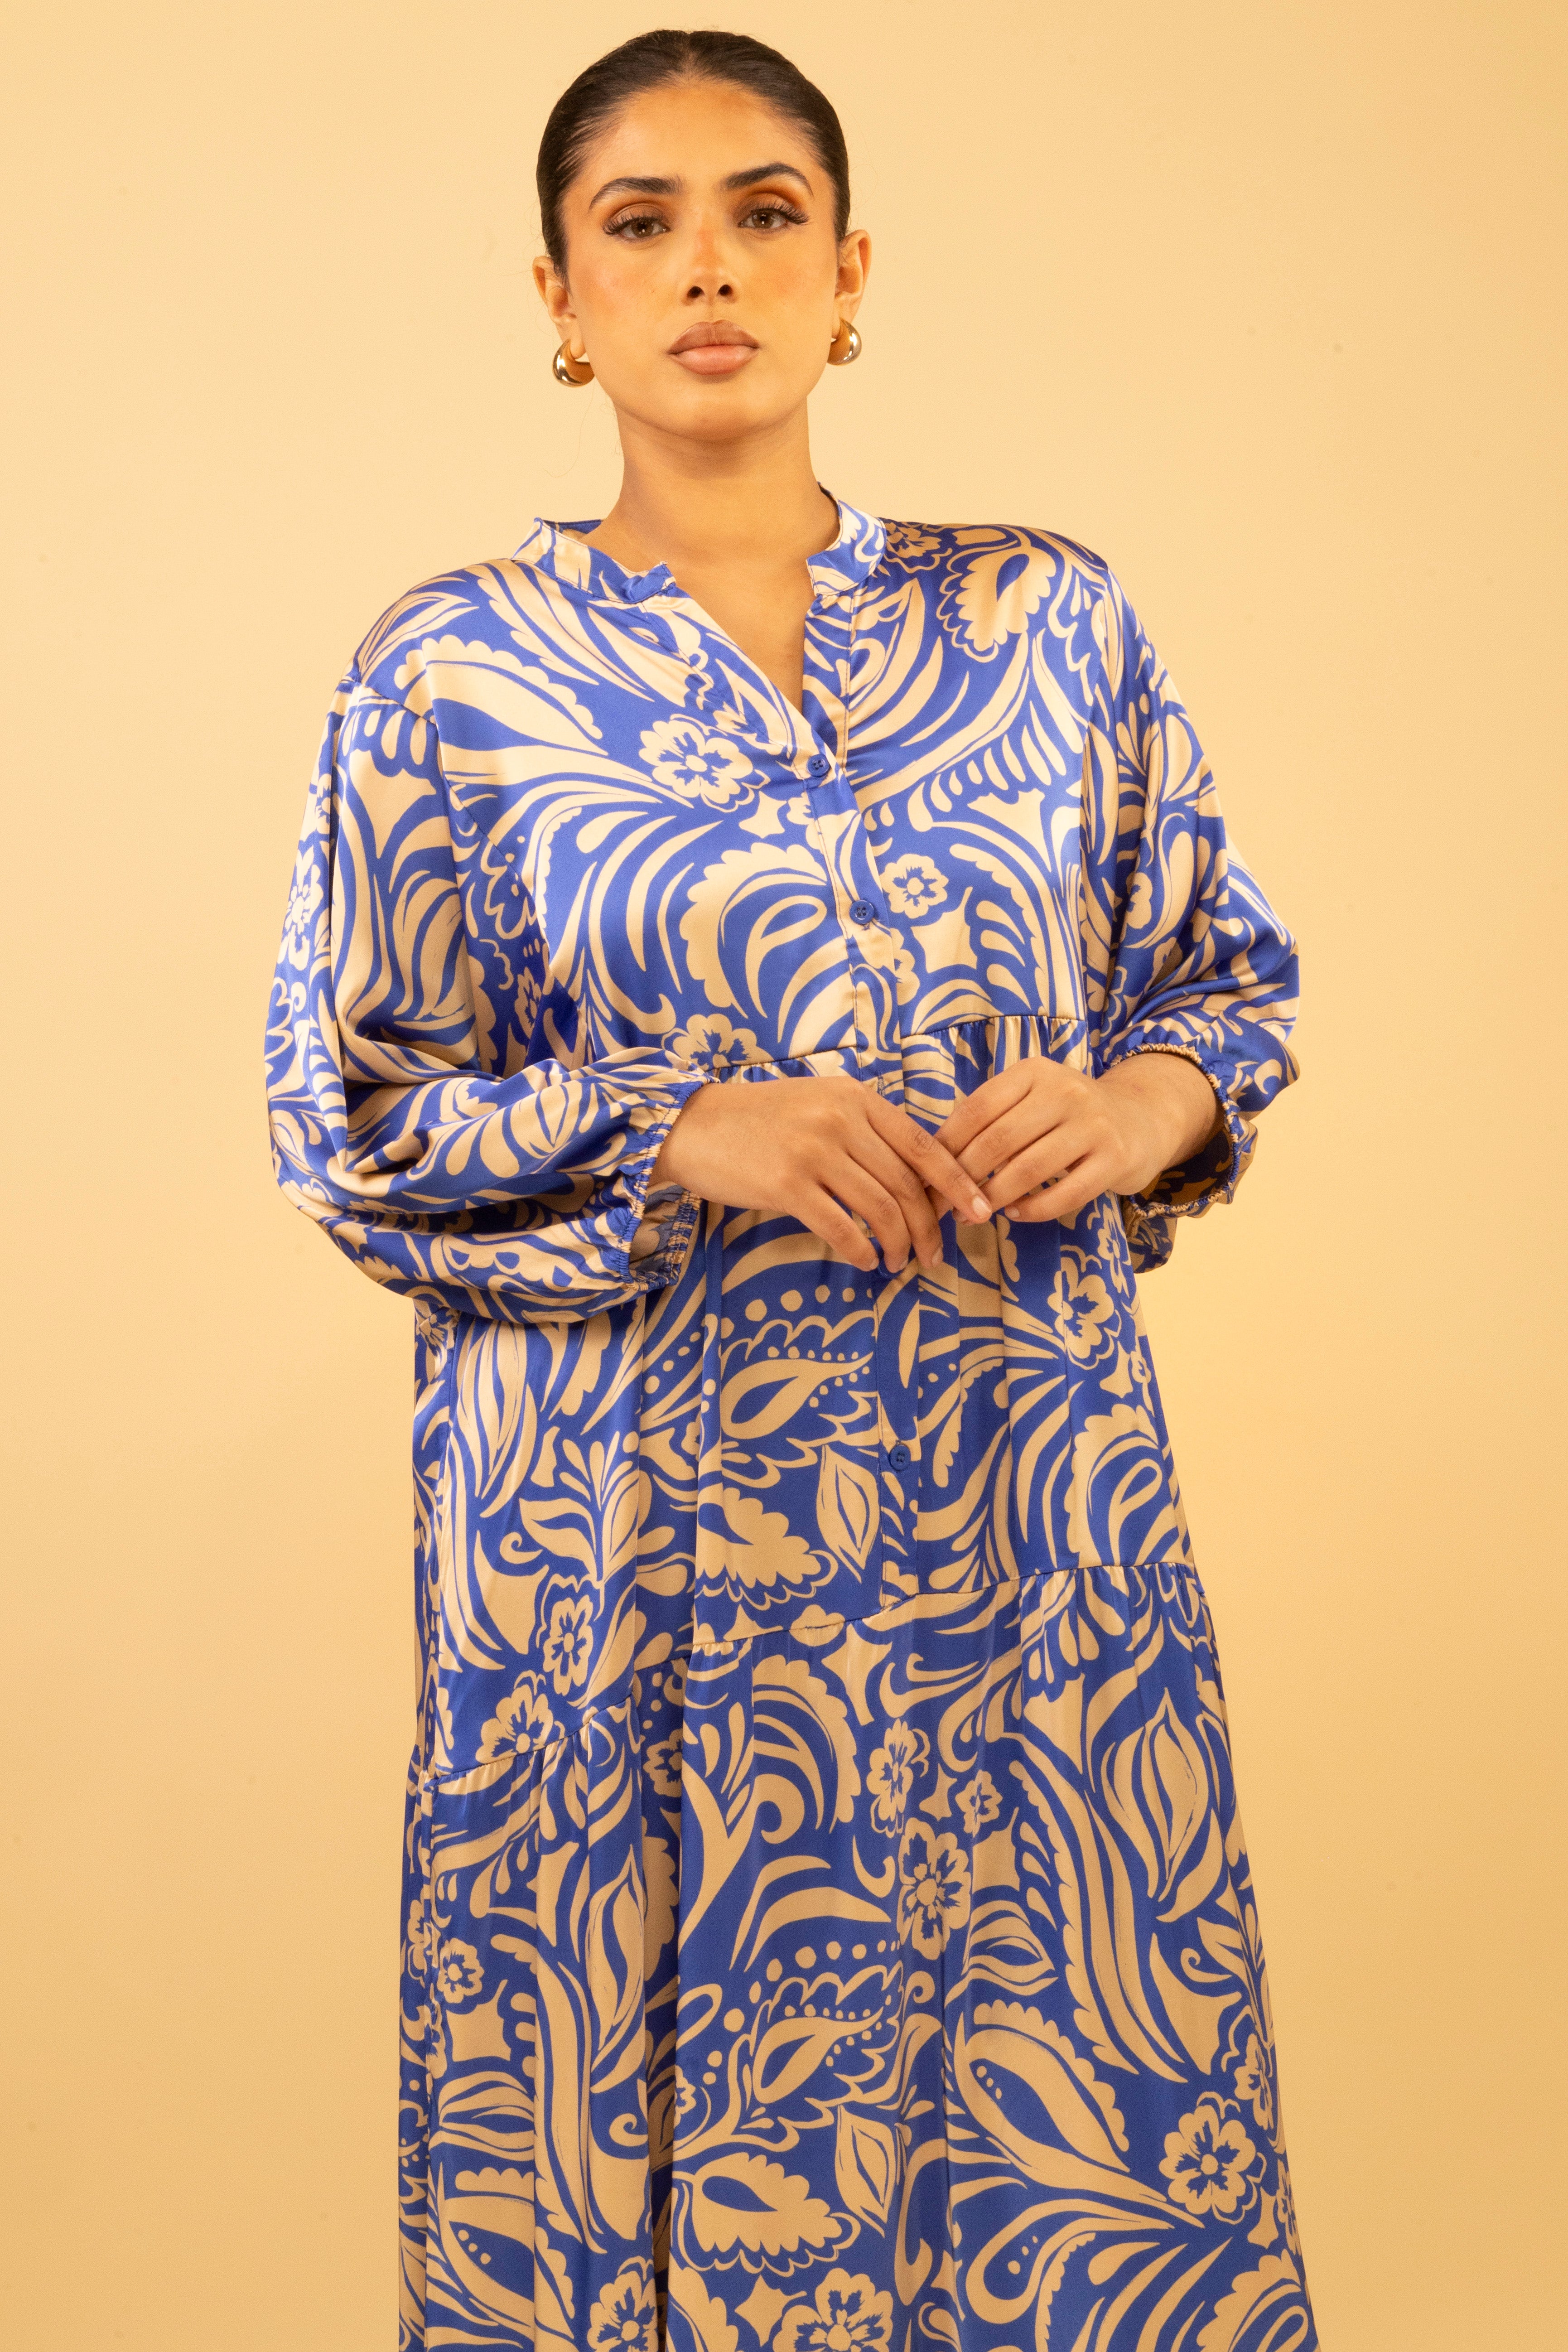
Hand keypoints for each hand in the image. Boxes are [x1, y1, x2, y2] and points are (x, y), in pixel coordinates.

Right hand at [649, 1075, 993, 1272]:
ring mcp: (814, 1151)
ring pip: (880, 1209)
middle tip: (935, 1254)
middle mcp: (841, 1120)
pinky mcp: (787, 1184)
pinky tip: (864, 1261)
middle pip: (907, 1183)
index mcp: (857, 1098)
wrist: (693, 1124)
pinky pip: (841, 1227)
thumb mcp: (820, 1104)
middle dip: (930, 1226)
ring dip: (898, 1243)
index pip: (924, 1145)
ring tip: (900, 1262)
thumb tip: (915, 1174)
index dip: (958, 1183)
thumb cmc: (760, 1120)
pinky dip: (860, 1250)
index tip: (980, 1211)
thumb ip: (865, 1129)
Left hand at [932, 1053, 1220, 1225]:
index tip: (926, 1176)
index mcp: (1033, 1071)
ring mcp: (1093, 1124)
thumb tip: (934, 1159)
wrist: (1139, 1119)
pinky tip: (1016, 1214)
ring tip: (975, 1214)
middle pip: (998, 1141)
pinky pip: (1065, 1194)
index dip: (947, 1147)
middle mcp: (1064, 1091)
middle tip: (945, 1205)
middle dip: (964, 1178)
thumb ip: (990, 1118)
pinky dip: (1034, 1209)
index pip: (977, 1109)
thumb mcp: (1030, 1099)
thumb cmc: (1067, 1115)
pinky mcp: (1114, 1158)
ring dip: (994, 1198)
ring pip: (1028, 1169)